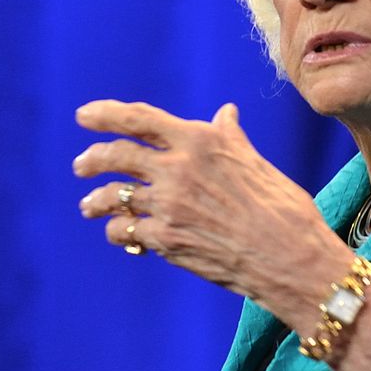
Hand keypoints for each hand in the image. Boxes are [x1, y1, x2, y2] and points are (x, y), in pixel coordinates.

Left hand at [74, 101, 345, 317]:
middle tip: (81, 165)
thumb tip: (225, 112)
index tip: (84, 116)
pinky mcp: (166, 239)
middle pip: (116, 156)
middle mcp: (178, 168)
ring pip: (112, 196)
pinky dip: (118, 232)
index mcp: (199, 141)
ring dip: (94, 201)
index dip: (105, 114)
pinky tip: (123, 235)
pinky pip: (125, 231)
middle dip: (91, 159)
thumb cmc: (282, 208)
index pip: (139, 119)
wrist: (290, 257)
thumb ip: (229, 137)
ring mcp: (168, 205)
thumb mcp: (255, 161)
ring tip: (88, 206)